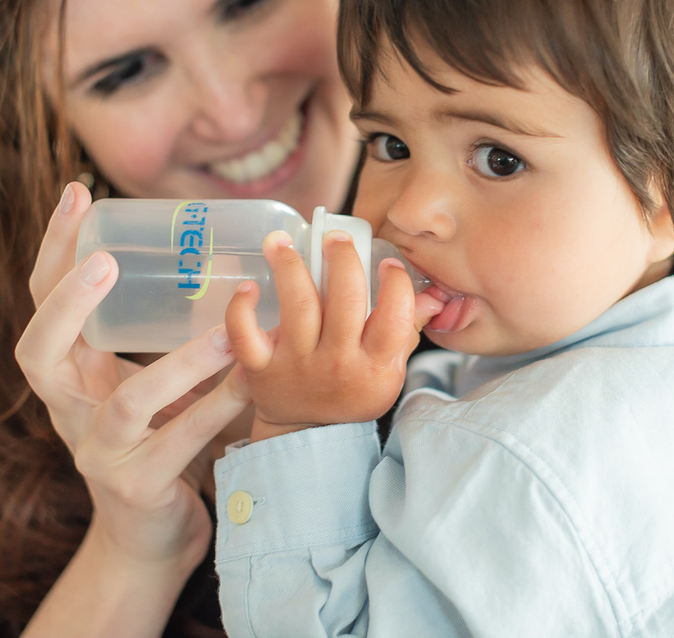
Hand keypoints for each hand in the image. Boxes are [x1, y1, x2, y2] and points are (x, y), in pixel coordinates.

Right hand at [15, 182, 251, 569]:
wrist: (152, 539)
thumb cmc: (162, 442)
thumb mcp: (156, 381)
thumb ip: (171, 333)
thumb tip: (232, 261)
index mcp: (73, 373)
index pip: (43, 301)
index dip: (53, 249)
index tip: (76, 192)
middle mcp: (69, 410)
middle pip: (38, 350)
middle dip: (64, 302)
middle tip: (103, 261)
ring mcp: (97, 453)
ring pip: (127, 403)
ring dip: (180, 363)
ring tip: (227, 327)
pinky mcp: (134, 488)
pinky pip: (177, 444)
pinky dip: (217, 409)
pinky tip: (250, 384)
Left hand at [225, 229, 440, 441]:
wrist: (308, 436)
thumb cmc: (353, 392)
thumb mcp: (389, 370)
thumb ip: (408, 328)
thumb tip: (433, 294)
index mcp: (374, 365)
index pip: (394, 317)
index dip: (395, 284)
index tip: (388, 262)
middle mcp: (337, 364)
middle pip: (345, 301)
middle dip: (342, 259)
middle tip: (336, 238)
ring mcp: (297, 365)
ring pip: (297, 306)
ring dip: (290, 267)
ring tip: (284, 241)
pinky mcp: (261, 369)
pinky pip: (245, 335)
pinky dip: (241, 309)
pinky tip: (249, 287)